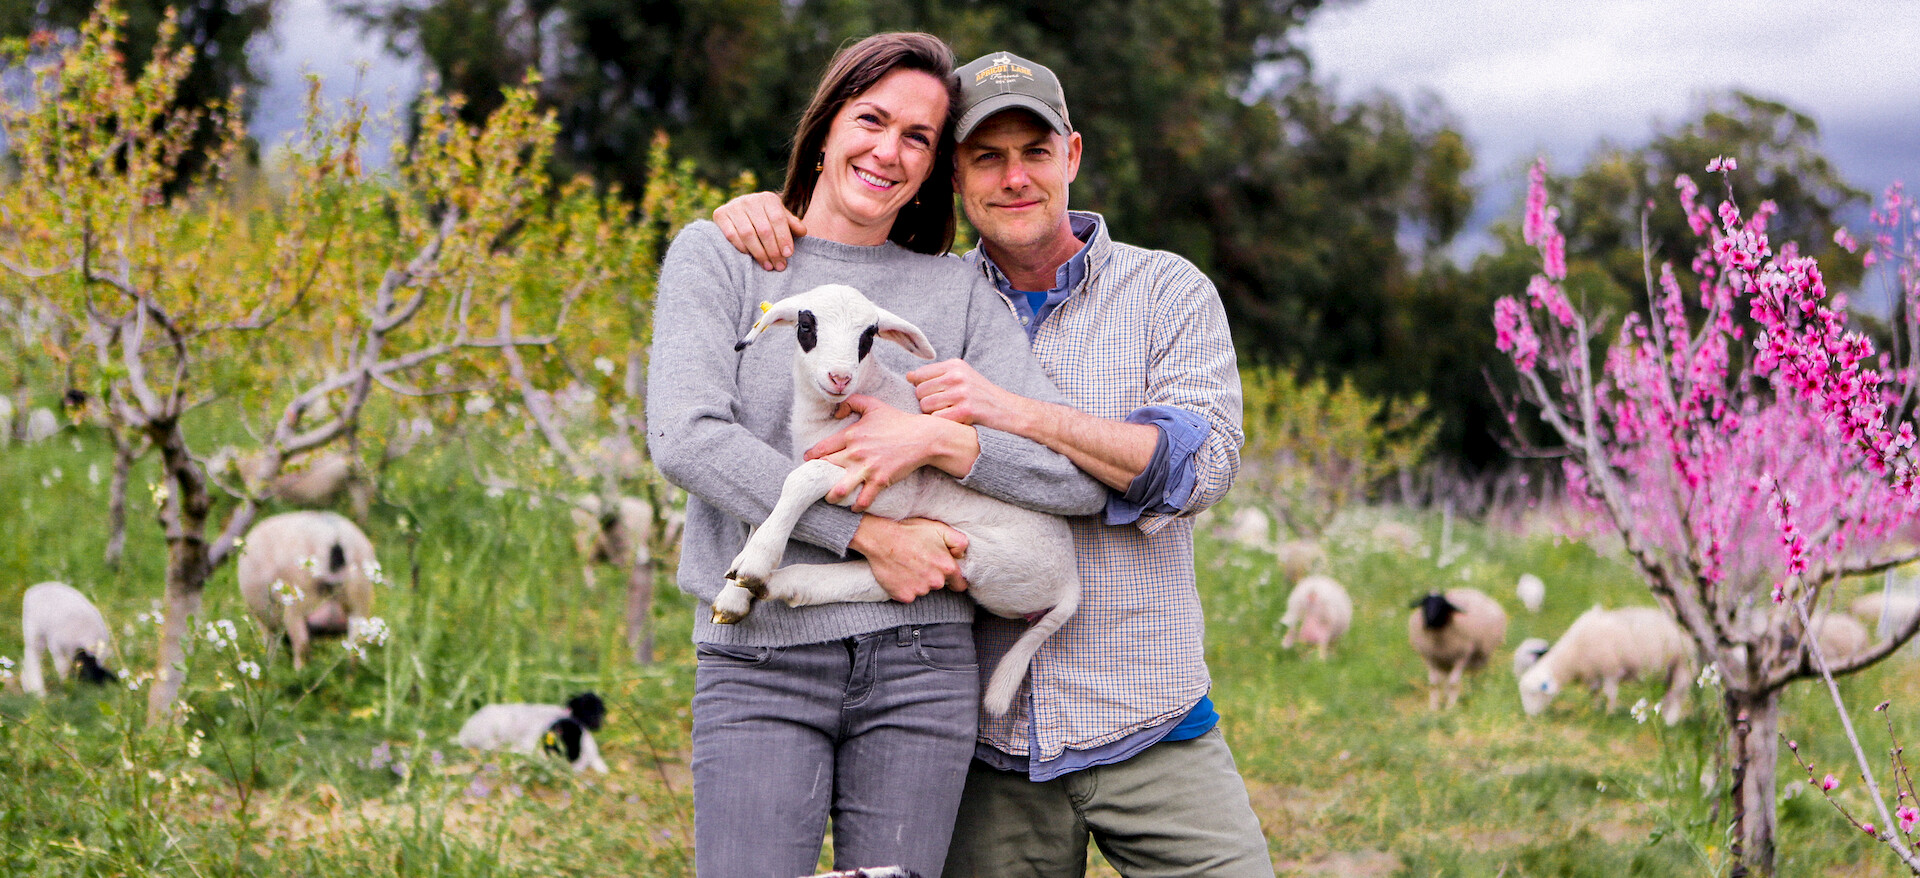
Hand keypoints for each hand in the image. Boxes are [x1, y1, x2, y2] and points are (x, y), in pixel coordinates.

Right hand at [713, 192, 804, 270]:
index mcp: (768, 198)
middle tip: (779, 266)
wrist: (740, 211)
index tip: (788, 254)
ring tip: (768, 266)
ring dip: (759, 253)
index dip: (784, 238)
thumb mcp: (780, 218)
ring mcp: (734, 206)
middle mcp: (750, 200)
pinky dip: (742, 248)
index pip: (778, 219)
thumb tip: (803, 232)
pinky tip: (750, 258)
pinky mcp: (720, 214)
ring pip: (748, 234)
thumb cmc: (766, 218)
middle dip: (773, 250)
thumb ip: (792, 225)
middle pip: (764, 229)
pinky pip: (731, 235)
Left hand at [805, 395, 972, 510]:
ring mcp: (867, 468)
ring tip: (830, 498)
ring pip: (839, 488)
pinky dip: (856, 506)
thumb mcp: (873, 405)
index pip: (822, 448)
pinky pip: (863, 499)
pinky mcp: (880, 480)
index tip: (809, 462)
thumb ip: (852, 402)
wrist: (922, 437)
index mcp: (851, 435)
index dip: (812, 457)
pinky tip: (854, 507)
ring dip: (831, 496)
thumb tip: (837, 412)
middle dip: (817, 478)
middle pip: (825, 469)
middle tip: (815, 483)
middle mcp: (855, 452)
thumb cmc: (898, 421)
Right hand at [852, 516, 969, 599]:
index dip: (955, 580)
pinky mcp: (904, 596)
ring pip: (923, 589)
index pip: (960, 584)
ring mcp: (919, 591)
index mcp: (947, 567)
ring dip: (918, 581)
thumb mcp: (939, 529)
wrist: (880, 538)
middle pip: (939, 585)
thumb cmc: (910, 531)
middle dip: (933, 576)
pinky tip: (899, 573)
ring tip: (907, 565)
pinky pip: (908, 595)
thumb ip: (959, 542)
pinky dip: (904, 587)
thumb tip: (962, 556)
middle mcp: (936, 582)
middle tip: (920, 561)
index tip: (948, 576)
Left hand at [909, 359, 1031, 433]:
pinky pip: (937, 419)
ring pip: (925, 406)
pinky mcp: (966, 410)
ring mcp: (962, 392)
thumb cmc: (983, 397)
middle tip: (944, 409)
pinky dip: (942, 424)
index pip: (919, 375)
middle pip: (919, 392)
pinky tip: (955, 422)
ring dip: (933, 415)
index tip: (935, 397)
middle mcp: (957, 375)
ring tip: (949, 415)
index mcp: (955, 365)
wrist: (1011, 412)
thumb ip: (938, 376)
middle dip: (926, 403)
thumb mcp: (964, 378)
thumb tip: (909, 376)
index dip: (921, 389)